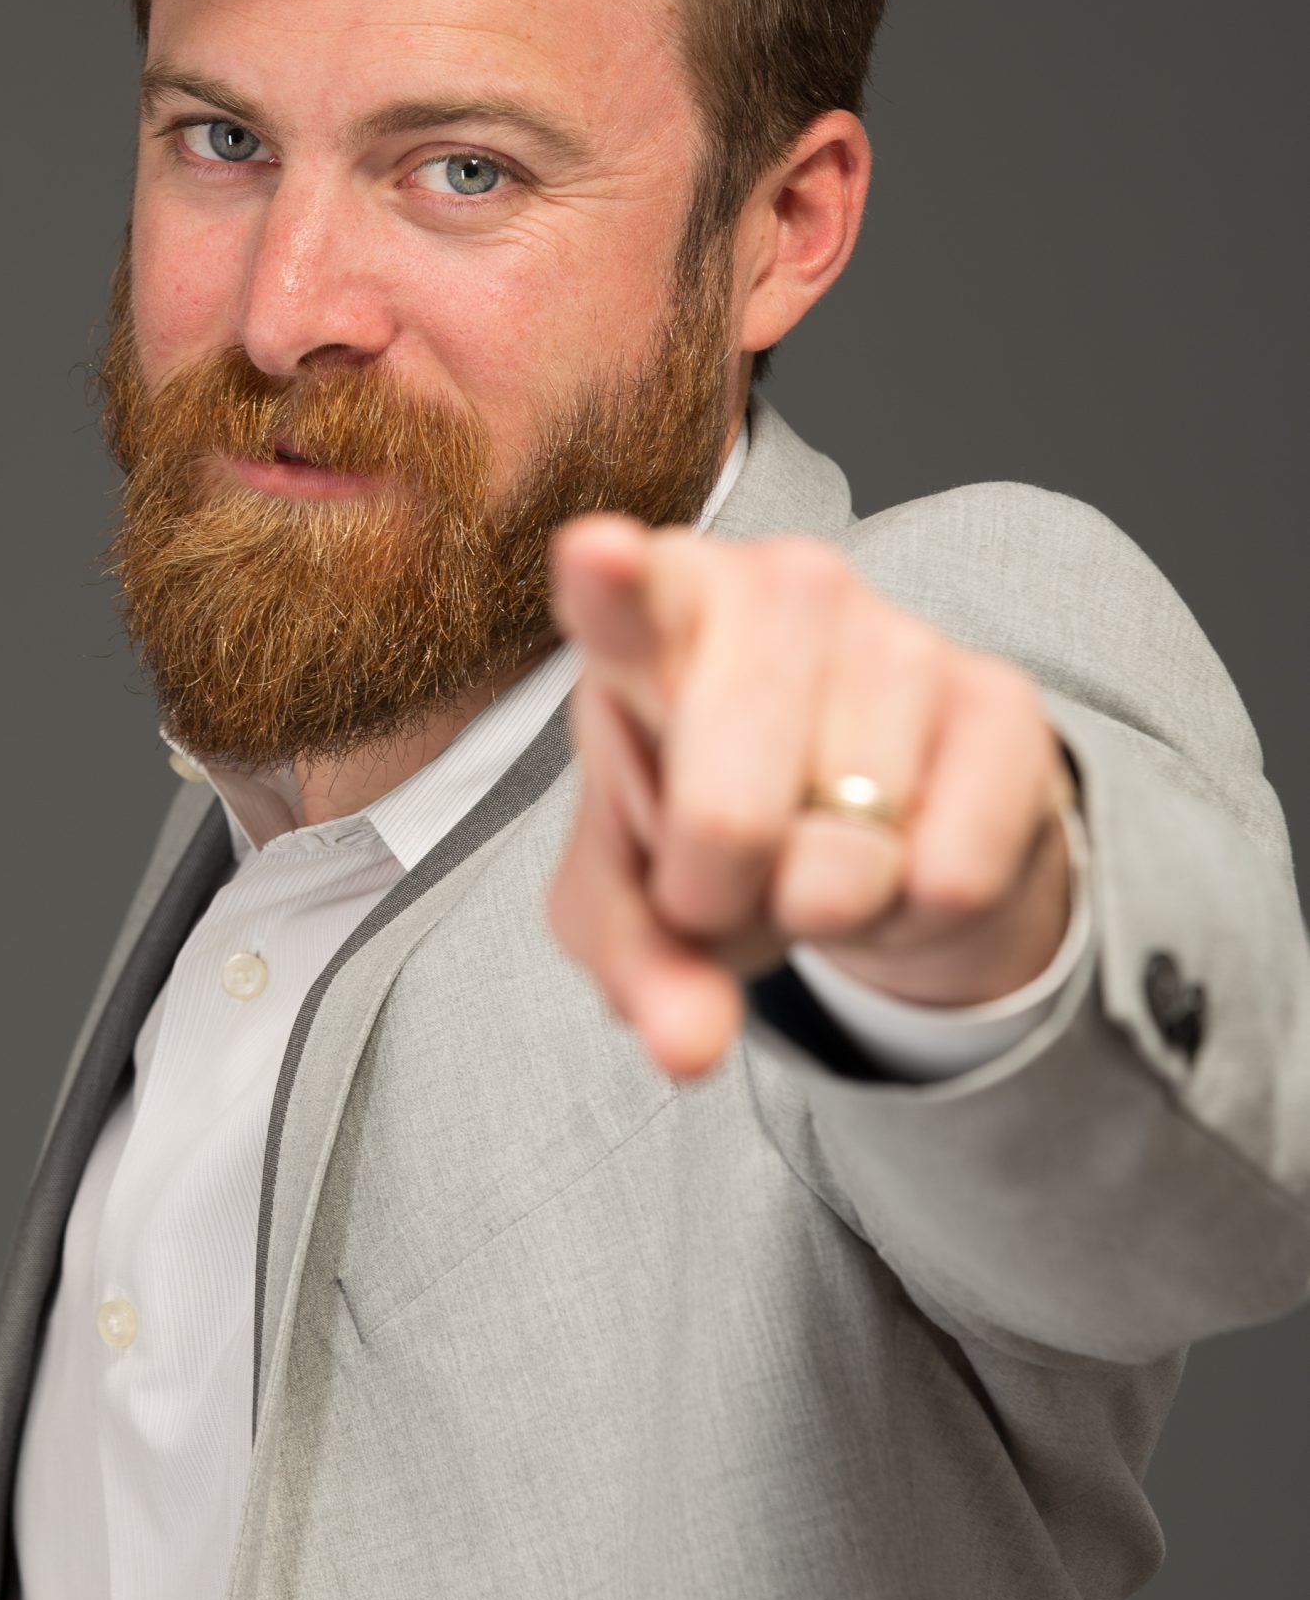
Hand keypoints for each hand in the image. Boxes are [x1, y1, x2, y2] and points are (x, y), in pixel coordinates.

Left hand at [546, 518, 1076, 1080]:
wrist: (869, 817)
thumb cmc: (712, 822)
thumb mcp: (634, 899)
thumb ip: (635, 962)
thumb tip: (690, 1046)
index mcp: (656, 615)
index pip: (626, 599)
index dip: (611, 583)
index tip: (595, 554)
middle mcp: (782, 591)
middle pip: (728, 819)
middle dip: (717, 899)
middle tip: (723, 874)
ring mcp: (899, 633)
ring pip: (847, 862)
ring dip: (824, 907)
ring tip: (817, 849)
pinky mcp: (1003, 698)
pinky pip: (950, 876)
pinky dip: (915, 913)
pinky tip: (901, 853)